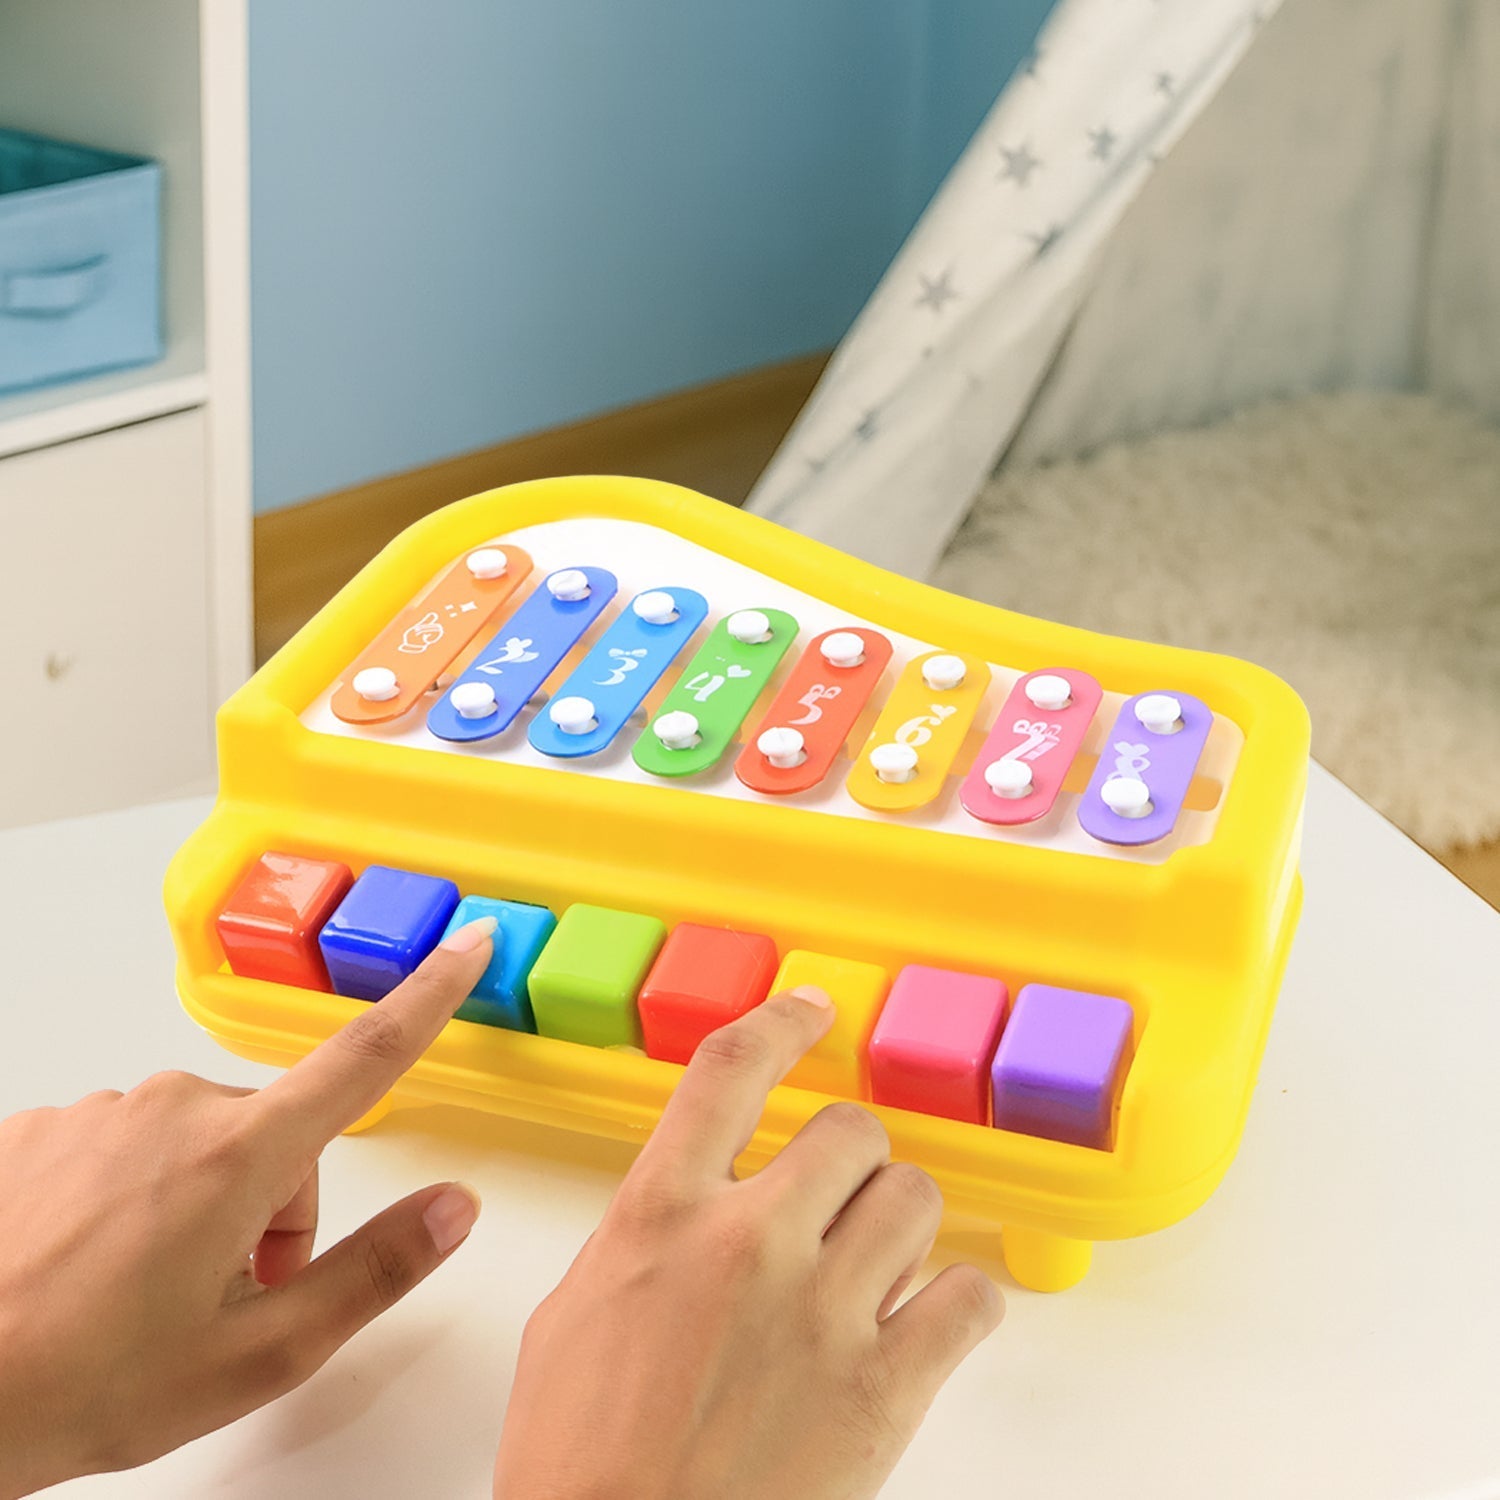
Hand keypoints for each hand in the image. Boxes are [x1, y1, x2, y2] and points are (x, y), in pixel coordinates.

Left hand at [0, 916, 498, 1499]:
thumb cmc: (82, 1387)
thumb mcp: (256, 1357)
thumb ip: (373, 1272)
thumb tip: (456, 1207)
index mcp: (240, 1156)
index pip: (366, 1056)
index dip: (430, 995)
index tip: (468, 942)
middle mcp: (173, 1109)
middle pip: (277, 1135)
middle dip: (275, 1208)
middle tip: (226, 1301)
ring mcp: (100, 1113)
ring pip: (198, 1142)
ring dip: (199, 1204)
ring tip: (143, 1297)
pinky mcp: (43, 1128)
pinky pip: (125, 1145)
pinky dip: (129, 1198)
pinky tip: (87, 1269)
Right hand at [493, 988, 1002, 1499]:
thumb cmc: (582, 1466)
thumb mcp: (575, 1319)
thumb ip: (642, 1239)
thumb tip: (686, 1210)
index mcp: (662, 1216)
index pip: (730, 1071)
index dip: (781, 1021)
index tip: (813, 1006)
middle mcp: (749, 1243)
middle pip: (850, 1131)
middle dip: (851, 1160)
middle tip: (839, 1198)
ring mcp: (823, 1311)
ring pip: (915, 1198)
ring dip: (900, 1225)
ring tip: (876, 1266)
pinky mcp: (884, 1386)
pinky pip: (967, 1299)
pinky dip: (957, 1305)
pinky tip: (927, 1323)